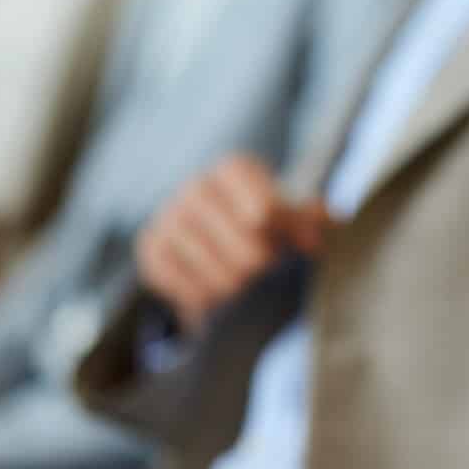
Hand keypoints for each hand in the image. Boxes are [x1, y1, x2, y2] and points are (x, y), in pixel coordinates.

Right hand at [136, 156, 330, 333]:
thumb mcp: (295, 216)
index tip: (303, 247)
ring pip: (219, 275)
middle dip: (266, 268)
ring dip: (240, 289)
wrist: (217, 240)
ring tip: (248, 283)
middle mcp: (195, 187)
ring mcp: (168, 217)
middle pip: (247, 248)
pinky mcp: (150, 249)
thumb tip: (318, 239)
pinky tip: (219, 292)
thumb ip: (314, 221)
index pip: (265, 209)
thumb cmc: (266, 225)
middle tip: (271, 269)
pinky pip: (186, 289)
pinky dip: (208, 299)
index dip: (286, 238)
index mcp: (233, 169)